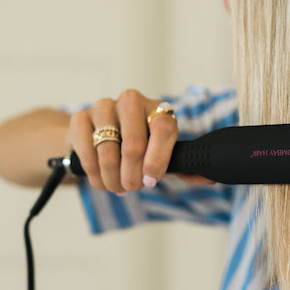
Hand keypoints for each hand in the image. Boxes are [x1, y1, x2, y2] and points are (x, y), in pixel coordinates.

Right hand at [67, 89, 213, 192]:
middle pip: (134, 144)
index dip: (158, 159)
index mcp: (159, 109)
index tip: (151, 180)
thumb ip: (185, 166)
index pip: (164, 129)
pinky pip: (86, 151)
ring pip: (108, 151)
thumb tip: (209, 180)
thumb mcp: (163, 155)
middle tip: (132, 188)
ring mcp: (104, 106)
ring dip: (112, 178)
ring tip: (117, 187)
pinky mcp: (80, 116)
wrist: (100, 135)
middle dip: (132, 176)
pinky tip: (101, 179)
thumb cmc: (140, 147)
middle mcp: (132, 101)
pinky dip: (94, 172)